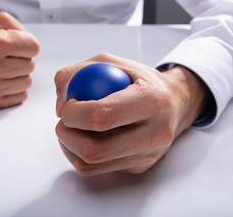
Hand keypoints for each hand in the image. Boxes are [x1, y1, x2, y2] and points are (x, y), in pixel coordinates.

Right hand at [0, 12, 39, 109]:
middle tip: (6, 55)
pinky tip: (1, 79)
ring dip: (18, 74)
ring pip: (26, 82)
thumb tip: (34, 47)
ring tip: (2, 67)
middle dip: (21, 58)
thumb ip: (19, 29)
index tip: (18, 44)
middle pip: (30, 65)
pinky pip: (19, 97)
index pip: (33, 47)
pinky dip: (14, 88)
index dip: (27, 44)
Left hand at [54, 53, 209, 175]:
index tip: (68, 105)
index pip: (102, 116)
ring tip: (72, 128)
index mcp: (152, 99)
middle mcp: (155, 132)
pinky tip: (82, 138)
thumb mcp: (109, 63)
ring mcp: (148, 155)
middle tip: (64, 121)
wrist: (173, 103)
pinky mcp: (139, 166)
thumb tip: (59, 106)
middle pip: (95, 149)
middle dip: (66, 135)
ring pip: (92, 164)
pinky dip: (79, 155)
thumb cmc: (139, 80)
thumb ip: (76, 74)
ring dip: (69, 146)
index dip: (74, 113)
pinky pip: (97, 170)